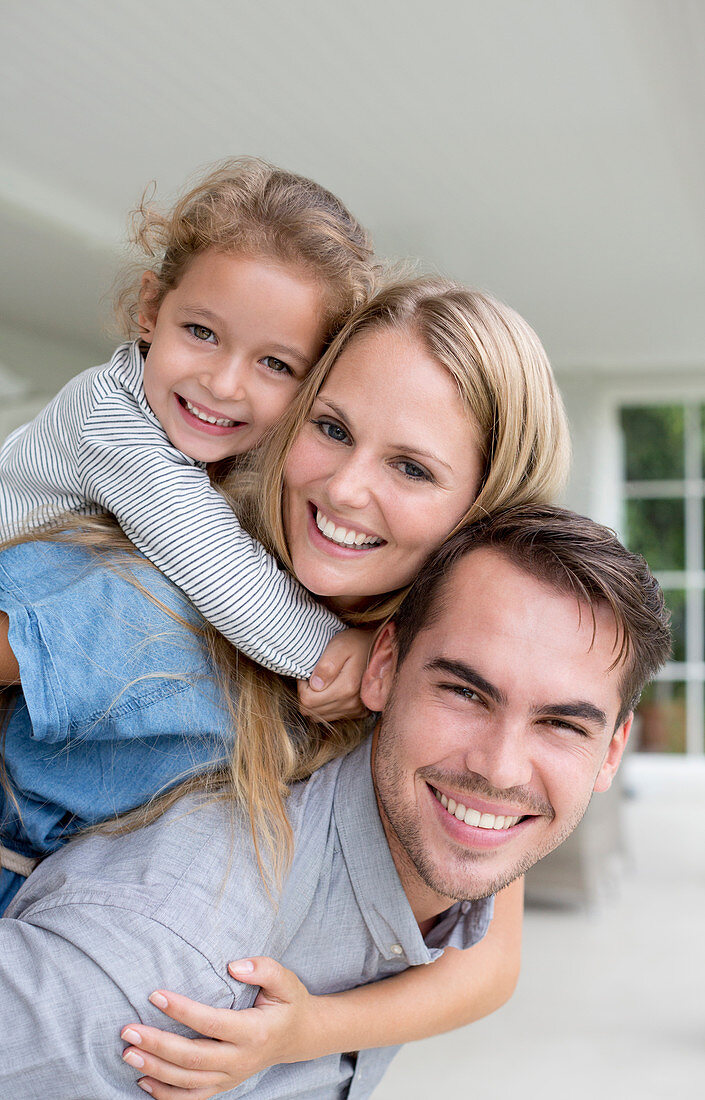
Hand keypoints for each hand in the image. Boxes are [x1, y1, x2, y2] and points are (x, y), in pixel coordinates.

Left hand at [120, 957, 324, 1098]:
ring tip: (128, 1053)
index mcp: (254, 1031)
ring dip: (155, 1069)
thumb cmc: (288, 1003)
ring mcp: (231, 1076)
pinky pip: (192, 1097)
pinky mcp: (225, 1085)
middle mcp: (240, 1059)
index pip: (211, 1023)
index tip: (155, 995)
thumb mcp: (285, 980)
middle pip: (192, 1057)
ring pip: (187, 1081)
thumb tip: (233, 966)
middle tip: (128, 1030)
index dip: (182, 1010)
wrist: (300, 1037)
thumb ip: (263, 968)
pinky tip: (143, 1081)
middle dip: (157, 1044)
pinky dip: (165, 1094)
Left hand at [297, 628, 373, 720]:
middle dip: (307, 695)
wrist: (380, 649)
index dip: (302, 686)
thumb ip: (326, 666)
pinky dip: (326, 706)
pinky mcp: (358, 712)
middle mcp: (352, 703)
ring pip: (320, 716)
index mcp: (346, 688)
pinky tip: (331, 690)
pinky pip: (332, 716)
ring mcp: (356, 709)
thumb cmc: (357, 643)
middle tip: (313, 677)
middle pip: (312, 711)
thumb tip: (314, 685)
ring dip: (316, 702)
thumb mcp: (339, 646)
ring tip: (323, 683)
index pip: (308, 700)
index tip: (308, 673)